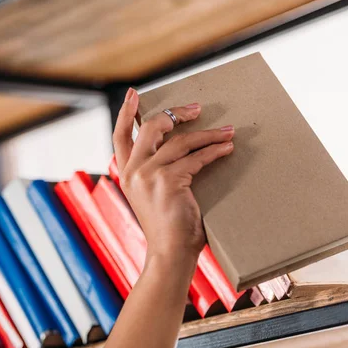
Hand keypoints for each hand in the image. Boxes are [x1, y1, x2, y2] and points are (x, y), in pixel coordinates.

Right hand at [112, 87, 234, 261]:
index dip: (125, 112)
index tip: (133, 93)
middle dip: (176, 113)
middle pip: (152, 126)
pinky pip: (196, 158)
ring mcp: (148, 174)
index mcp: (126, 173)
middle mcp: (133, 170)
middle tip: (197, 108)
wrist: (169, 253)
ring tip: (227, 132)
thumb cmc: (168, 227)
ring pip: (181, 140)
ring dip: (208, 133)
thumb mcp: (151, 195)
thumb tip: (179, 148)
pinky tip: (227, 149)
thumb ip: (154, 172)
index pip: (120, 135)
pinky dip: (215, 151)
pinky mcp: (167, 180)